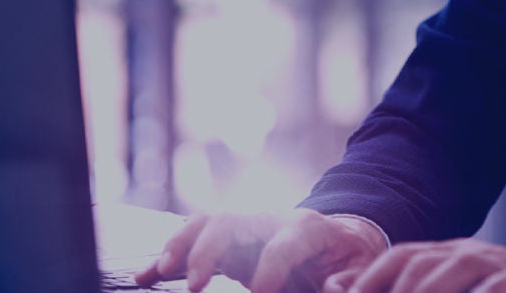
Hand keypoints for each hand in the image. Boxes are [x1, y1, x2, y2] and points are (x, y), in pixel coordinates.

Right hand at [134, 208, 386, 291]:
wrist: (339, 237)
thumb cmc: (349, 257)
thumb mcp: (361, 266)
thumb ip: (350, 278)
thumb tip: (335, 288)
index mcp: (307, 228)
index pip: (284, 243)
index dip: (272, 268)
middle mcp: (270, 220)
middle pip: (231, 221)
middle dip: (210, 250)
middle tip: (197, 286)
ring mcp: (245, 228)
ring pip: (204, 224)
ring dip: (179, 245)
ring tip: (158, 272)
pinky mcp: (228, 242)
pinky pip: (193, 241)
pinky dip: (169, 255)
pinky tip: (144, 275)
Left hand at [321, 238, 505, 292]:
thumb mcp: (457, 290)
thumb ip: (403, 287)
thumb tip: (336, 285)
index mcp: (451, 255)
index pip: (400, 259)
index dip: (369, 281)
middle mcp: (473, 255)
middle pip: (419, 267)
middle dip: (391, 291)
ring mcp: (503, 267)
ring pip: (452, 273)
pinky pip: (497, 290)